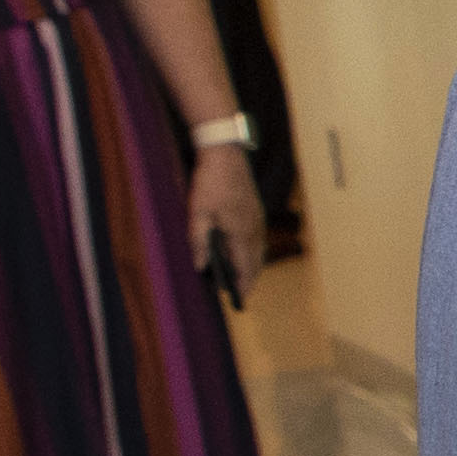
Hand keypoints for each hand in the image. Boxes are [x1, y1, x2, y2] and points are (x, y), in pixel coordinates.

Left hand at [190, 141, 264, 302]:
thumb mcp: (197, 213)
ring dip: (251, 265)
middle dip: (249, 279)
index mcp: (241, 232)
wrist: (226, 155)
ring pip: (259, 250)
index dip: (242, 285)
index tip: (239, 300)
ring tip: (241, 277)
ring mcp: (258, 219)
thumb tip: (200, 266)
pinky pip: (258, 239)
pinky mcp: (256, 211)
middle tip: (240, 293)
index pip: (245, 267)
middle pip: (256, 262)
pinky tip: (242, 252)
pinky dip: (252, 251)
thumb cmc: (210, 182)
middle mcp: (254, 228)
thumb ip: (199, 241)